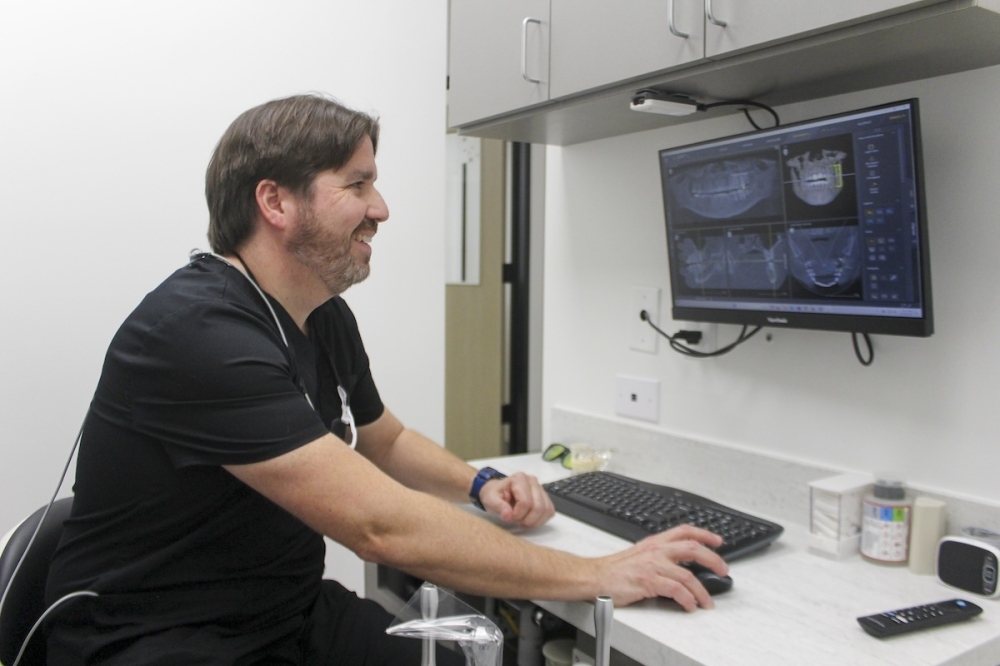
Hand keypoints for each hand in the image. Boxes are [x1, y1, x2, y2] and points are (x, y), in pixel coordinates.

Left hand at [479, 471, 554, 527]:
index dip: (518, 514)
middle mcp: (533, 481)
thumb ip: (498, 506)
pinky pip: (550, 512)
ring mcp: (541, 489)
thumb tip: (508, 515)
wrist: (498, 493)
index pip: (526, 502)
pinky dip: (541, 520)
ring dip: (534, 521)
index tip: (509, 516)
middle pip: (538, 507)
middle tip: (516, 519)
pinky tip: (530, 519)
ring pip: (547, 510)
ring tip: (522, 519)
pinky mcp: (545, 498)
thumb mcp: (490, 499)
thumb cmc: (494, 495)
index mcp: (519, 478)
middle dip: (527, 519)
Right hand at [596, 525, 727, 611]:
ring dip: (702, 591)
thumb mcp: (640, 555)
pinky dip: (687, 599)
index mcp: (655, 542)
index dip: (704, 534)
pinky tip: (690, 606)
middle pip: (692, 549)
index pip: (684, 531)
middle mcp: (656, 551)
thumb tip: (681, 565)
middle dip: (712, 559)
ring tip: (707, 602)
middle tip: (723, 570)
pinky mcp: (648, 582)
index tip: (718, 541)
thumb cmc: (615, 569)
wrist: (595, 577)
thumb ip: (660, 556)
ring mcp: (652, 565)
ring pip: (687, 575)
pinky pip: (675, 590)